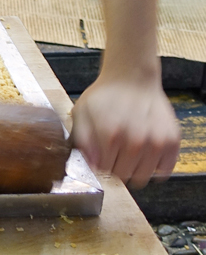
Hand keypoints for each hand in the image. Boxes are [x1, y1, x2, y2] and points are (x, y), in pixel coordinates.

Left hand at [71, 72, 180, 187]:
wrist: (133, 77)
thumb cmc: (106, 95)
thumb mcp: (82, 112)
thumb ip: (82, 141)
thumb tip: (91, 166)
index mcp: (111, 135)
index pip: (104, 172)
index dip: (101, 164)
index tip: (102, 154)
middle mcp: (136, 141)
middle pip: (124, 176)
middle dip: (117, 167)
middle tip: (116, 151)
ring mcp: (156, 142)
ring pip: (143, 177)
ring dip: (135, 168)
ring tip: (130, 150)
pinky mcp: (172, 141)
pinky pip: (163, 171)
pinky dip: (154, 167)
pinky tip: (146, 152)